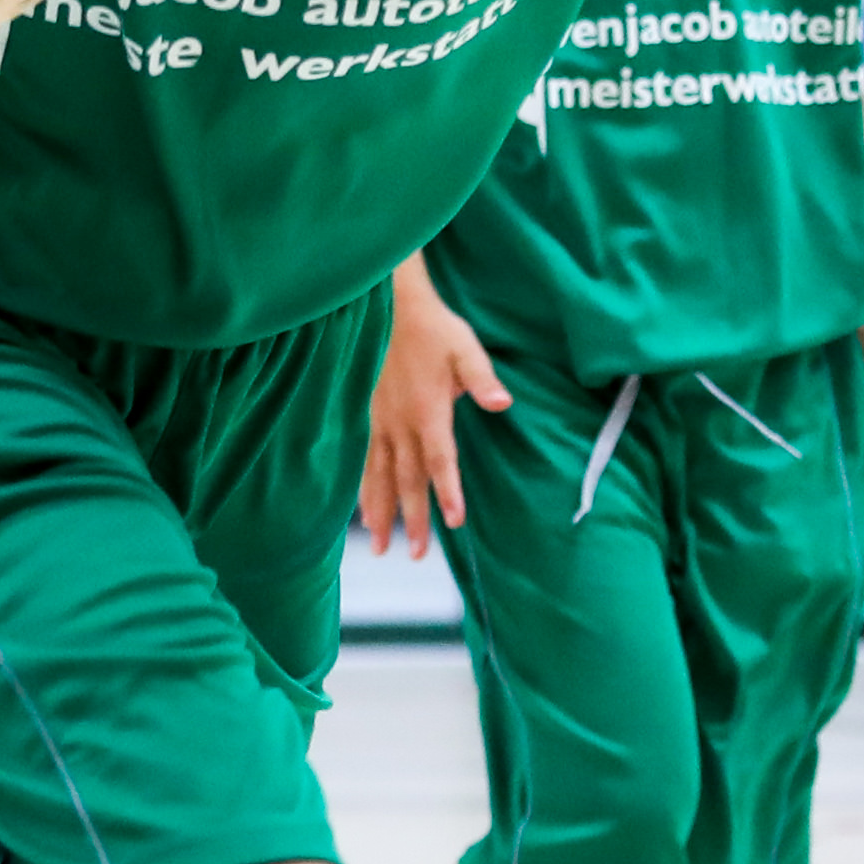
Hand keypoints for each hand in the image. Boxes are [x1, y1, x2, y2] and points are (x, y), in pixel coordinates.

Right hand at [356, 264, 506, 555]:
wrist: (389, 308)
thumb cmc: (433, 329)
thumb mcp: (465, 348)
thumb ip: (482, 379)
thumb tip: (502, 403)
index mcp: (427, 411)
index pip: (439, 460)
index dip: (446, 491)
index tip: (452, 522)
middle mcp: (400, 424)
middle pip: (406, 480)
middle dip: (411, 519)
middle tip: (415, 555)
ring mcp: (378, 423)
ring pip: (378, 476)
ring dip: (381, 513)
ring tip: (380, 547)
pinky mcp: (365, 418)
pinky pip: (362, 461)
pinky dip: (362, 489)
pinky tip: (362, 511)